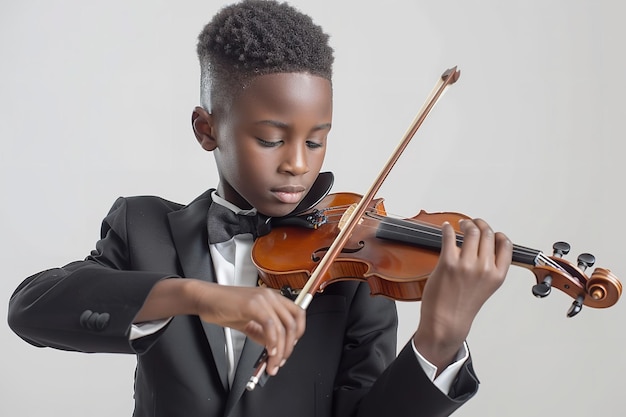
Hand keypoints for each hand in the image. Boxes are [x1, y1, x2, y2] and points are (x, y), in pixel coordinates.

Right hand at [190, 282, 305, 375]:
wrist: (204, 298)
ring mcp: (263, 299)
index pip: (297, 314)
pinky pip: (270, 326)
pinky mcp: (252, 305)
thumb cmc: (223, 306)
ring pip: (283, 328)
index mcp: (273, 298)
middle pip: (293, 324)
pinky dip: (272, 342)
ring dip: (280, 350)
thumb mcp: (248, 321)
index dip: (298, 334)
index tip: (289, 348)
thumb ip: (263, 332)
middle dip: (289, 347)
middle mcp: (271, 296)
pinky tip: (268, 352)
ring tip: (272, 363)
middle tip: (280, 361)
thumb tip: (274, 346)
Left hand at [413, 218, 511, 371]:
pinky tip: (446, 227)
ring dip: (465, 223)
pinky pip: (449, 237)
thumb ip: (488, 268)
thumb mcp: (485, 288)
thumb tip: (482, 246)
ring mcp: (467, 265)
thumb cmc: (462, 306)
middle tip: (471, 222)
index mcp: (497, 275)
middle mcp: (485, 268)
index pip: (505, 244)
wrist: (445, 322)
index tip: (490, 231)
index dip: (497, 234)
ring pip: (471, 231)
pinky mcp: (448, 263)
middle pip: (487, 233)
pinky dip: (448, 228)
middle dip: (480, 223)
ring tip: (460, 224)